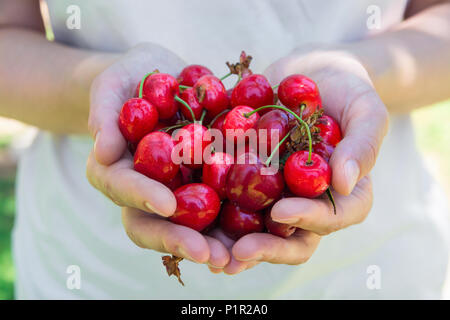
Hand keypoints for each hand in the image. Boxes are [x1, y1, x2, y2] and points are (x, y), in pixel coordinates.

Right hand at [86, 43, 229, 266]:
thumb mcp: (110, 87)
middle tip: (209, 255)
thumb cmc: (126, 80)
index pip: (124, 188)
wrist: (160, 77)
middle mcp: (146, 189)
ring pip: (191, 224)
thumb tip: (103, 151)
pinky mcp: (205, 182)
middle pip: (156, 223)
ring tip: (238, 258)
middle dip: (181, 239)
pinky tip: (261, 230)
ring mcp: (177, 189)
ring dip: (214, 243)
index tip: (168, 204)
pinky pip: (220, 203)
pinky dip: (237, 220)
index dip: (142, 197)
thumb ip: (104, 115)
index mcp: (116, 171)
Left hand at [224, 45, 388, 272]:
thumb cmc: (347, 89)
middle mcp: (306, 201)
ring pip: (256, 227)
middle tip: (237, 254)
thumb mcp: (366, 110)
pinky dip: (210, 209)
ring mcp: (275, 193)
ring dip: (231, 244)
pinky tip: (185, 217)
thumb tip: (344, 184)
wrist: (311, 71)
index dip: (308, 220)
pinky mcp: (246, 176)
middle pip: (291, 238)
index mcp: (341, 195)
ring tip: (206, 254)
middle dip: (264, 249)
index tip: (281, 211)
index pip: (331, 218)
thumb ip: (362, 145)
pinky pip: (229, 196)